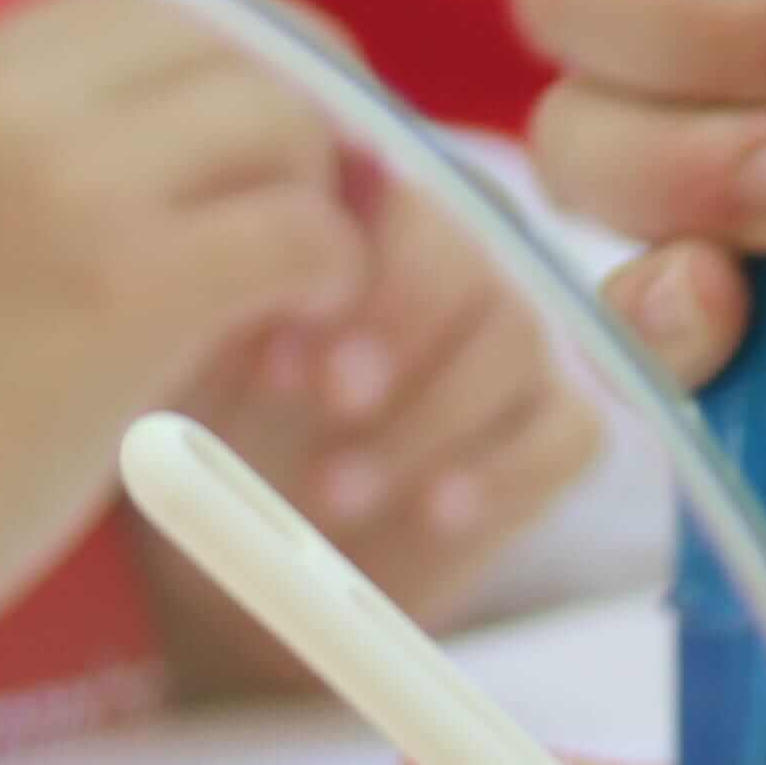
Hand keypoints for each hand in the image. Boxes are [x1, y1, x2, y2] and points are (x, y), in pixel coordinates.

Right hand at [0, 0, 366, 764]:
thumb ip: (86, 143)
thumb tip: (275, 102)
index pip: (186, 2)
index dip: (269, 67)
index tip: (283, 156)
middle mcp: (19, 96)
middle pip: (256, 42)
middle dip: (319, 125)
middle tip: (320, 222)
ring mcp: (74, 183)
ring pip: (290, 124)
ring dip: (327, 206)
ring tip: (298, 294)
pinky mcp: (129, 284)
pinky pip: (304, 234)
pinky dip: (333, 280)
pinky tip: (296, 337)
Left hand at [156, 169, 612, 667]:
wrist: (248, 571)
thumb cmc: (211, 444)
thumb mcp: (197, 374)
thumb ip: (230, 304)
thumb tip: (261, 259)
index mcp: (364, 228)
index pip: (393, 193)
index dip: (347, 265)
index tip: (275, 359)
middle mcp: (454, 266)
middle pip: (465, 255)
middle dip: (401, 324)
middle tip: (332, 400)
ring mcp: (512, 346)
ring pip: (515, 339)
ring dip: (428, 416)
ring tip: (333, 494)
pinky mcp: (555, 431)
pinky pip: (568, 430)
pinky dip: (502, 470)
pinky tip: (434, 509)